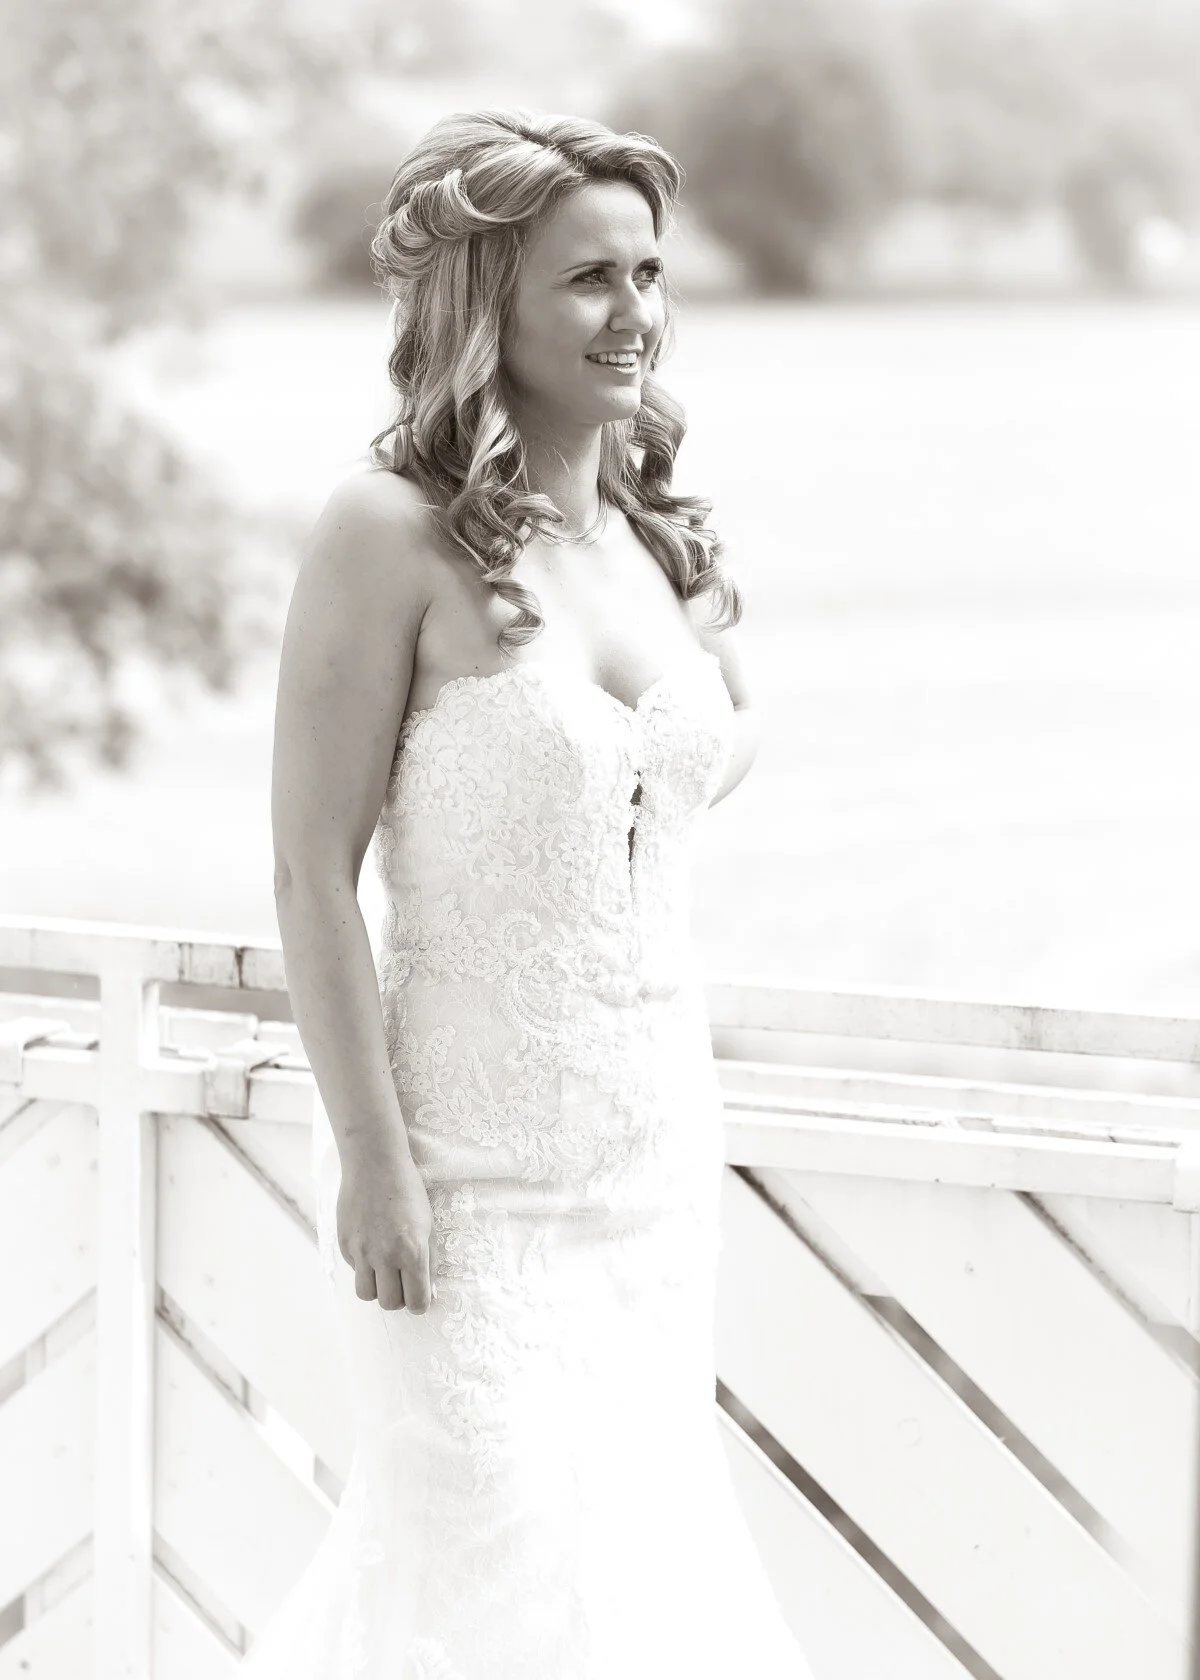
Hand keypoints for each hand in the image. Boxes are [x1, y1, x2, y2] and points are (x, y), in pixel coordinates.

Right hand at [336, 1142, 433, 1312]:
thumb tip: (430, 1291)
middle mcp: (385, 1255)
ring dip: (377, 1288)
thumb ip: (428, 1260)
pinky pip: (354, 1271)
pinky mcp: (344, 1244)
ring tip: (383, 1271)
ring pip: (366, 1294)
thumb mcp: (428, 1225)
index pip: (417, 1301)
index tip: (420, 1295)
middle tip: (402, 1282)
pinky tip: (371, 1246)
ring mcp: (361, 1251)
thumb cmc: (408, 1191)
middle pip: (390, 1303)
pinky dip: (363, 1267)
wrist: (374, 1163)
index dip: (420, 1303)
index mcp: (412, 1251)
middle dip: (398, 1298)